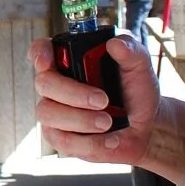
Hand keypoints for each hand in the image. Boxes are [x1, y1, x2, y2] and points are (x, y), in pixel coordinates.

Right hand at [29, 35, 184, 182]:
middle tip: (103, 100)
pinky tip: (109, 138)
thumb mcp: (139, 66)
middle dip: (73, 93)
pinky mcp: (60, 137)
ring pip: (49, 113)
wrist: (145, 127)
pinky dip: (90, 141)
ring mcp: (55, 111)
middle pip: (44, 83)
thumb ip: (130, 50)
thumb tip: (116, 44)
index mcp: (70, 59)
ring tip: (108, 122)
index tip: (48, 62)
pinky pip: (63, 140)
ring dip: (82, 119)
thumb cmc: (136, 93)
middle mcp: (57, 84)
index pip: (42, 50)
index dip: (40, 54)